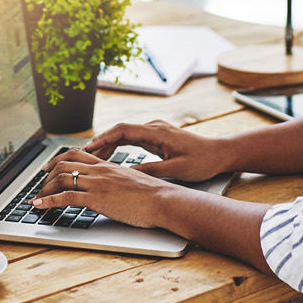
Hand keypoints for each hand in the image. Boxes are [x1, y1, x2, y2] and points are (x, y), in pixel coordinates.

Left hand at [31, 149, 186, 228]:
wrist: (164, 200)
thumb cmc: (154, 195)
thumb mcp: (132, 182)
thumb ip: (118, 182)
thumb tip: (113, 188)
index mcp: (108, 166)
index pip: (77, 155)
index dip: (59, 160)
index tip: (49, 167)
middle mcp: (99, 171)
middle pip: (64, 164)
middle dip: (47, 174)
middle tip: (39, 184)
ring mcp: (97, 184)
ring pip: (61, 179)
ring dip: (44, 189)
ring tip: (37, 198)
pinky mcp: (96, 199)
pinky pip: (65, 197)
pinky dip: (48, 201)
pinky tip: (39, 205)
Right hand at [81, 120, 233, 182]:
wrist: (221, 154)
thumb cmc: (203, 161)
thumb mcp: (177, 169)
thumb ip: (151, 170)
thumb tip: (127, 175)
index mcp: (157, 132)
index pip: (122, 130)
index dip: (102, 139)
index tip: (88, 149)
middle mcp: (153, 128)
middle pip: (118, 131)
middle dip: (99, 143)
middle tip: (82, 156)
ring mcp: (154, 131)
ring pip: (123, 135)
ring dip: (107, 145)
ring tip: (90, 158)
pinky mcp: (156, 138)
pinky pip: (130, 140)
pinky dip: (117, 148)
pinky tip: (108, 158)